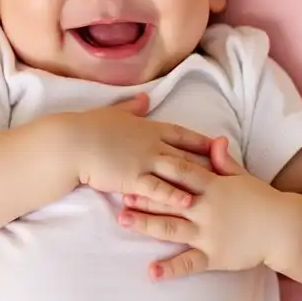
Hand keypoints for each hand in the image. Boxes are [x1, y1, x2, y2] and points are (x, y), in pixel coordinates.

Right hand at [65, 94, 212, 210]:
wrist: (72, 142)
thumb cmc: (89, 126)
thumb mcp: (114, 112)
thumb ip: (133, 107)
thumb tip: (146, 98)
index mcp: (148, 127)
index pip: (181, 134)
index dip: (201, 140)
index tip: (219, 143)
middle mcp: (151, 144)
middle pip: (186, 154)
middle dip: (209, 163)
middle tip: (229, 171)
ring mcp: (144, 162)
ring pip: (177, 171)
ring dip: (197, 180)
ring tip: (218, 190)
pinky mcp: (133, 179)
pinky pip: (158, 188)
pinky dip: (175, 195)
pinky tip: (189, 202)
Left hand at [117, 136, 296, 280]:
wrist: (285, 229)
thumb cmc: (262, 201)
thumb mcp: (243, 177)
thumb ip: (224, 161)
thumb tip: (215, 140)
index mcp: (213, 187)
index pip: (181, 174)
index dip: (157, 169)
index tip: (135, 165)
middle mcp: (207, 209)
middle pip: (169, 201)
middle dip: (143, 197)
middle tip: (118, 194)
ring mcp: (209, 234)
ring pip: (171, 229)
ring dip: (146, 224)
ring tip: (124, 221)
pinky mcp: (215, 257)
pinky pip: (189, 264)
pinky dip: (170, 269)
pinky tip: (151, 272)